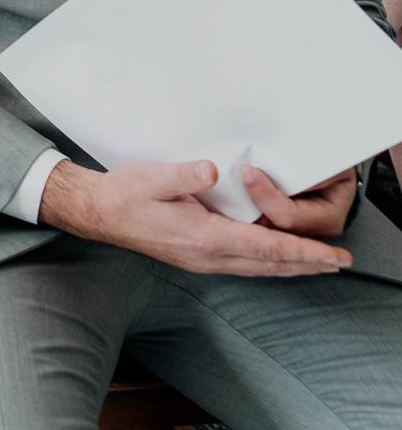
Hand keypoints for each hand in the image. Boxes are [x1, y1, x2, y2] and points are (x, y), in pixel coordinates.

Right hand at [39, 159, 351, 277]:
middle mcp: (207, 255)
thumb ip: (184, 175)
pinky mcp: (197, 257)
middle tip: (340, 263)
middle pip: (270, 265)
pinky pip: (245, 266)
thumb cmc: (124, 193)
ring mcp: (202, 260)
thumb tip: (211, 170)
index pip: (265, 247)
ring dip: (292, 266)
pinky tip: (276, 258)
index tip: (331, 255)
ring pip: (259, 269)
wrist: (98, 213)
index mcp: (202, 236)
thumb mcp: (152, 177)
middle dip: (308, 263)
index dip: (303, 251)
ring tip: (318, 263)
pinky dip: (270, 264)